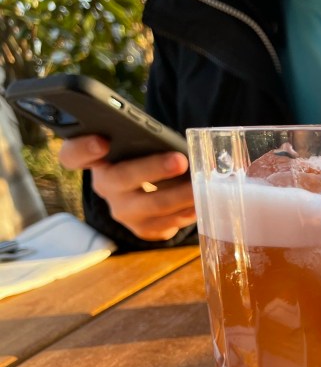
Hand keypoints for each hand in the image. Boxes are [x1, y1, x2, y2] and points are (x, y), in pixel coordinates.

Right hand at [59, 135, 195, 240]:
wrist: (149, 190)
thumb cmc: (144, 156)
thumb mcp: (138, 143)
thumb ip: (143, 138)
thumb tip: (176, 143)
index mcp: (95, 159)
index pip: (73, 155)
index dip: (84, 148)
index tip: (102, 141)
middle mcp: (104, 186)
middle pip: (121, 178)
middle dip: (153, 169)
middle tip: (180, 160)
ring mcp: (122, 211)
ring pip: (151, 205)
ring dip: (180, 195)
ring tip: (201, 184)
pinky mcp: (143, 228)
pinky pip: (166, 224)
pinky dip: (187, 212)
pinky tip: (201, 203)